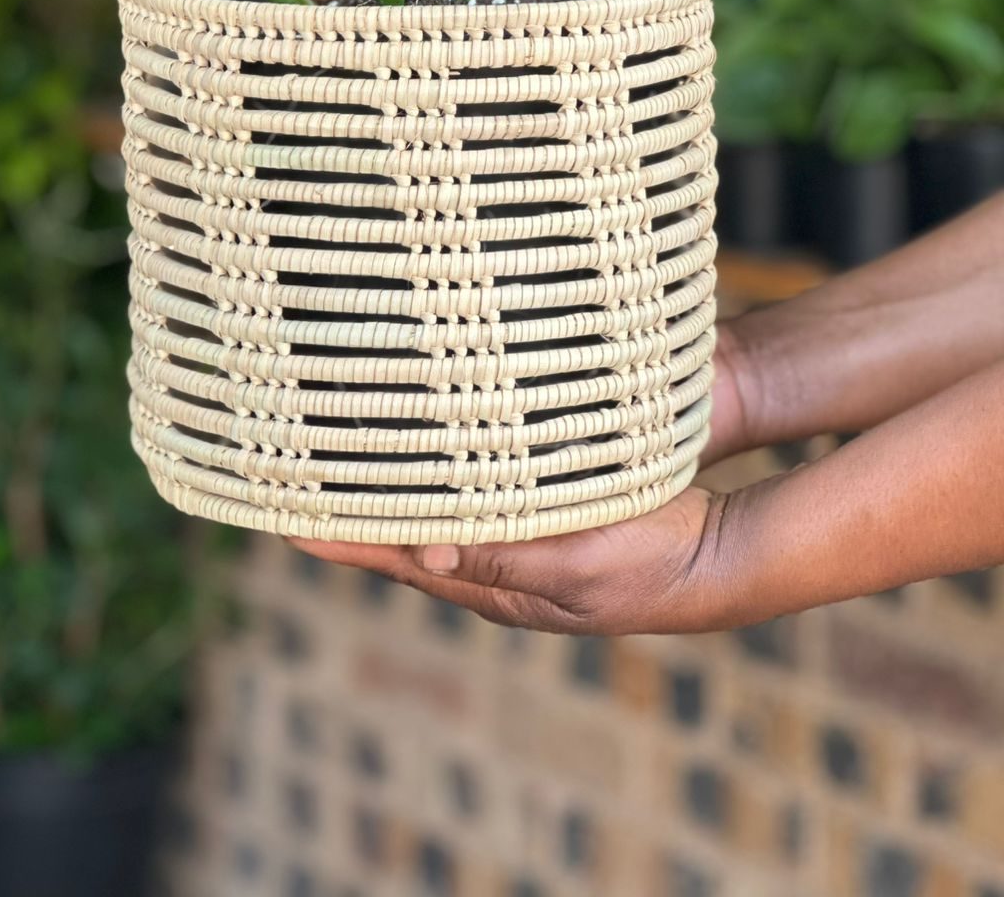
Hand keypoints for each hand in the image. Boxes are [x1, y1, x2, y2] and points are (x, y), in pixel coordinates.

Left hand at [290, 322, 751, 636]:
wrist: (727, 540)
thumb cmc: (657, 562)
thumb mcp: (576, 567)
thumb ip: (499, 556)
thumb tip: (420, 551)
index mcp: (494, 586)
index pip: (397, 557)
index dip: (339, 536)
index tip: (276, 510)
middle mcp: (494, 556)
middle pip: (406, 525)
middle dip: (356, 495)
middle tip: (297, 456)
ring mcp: (518, 523)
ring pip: (438, 495)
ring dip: (397, 467)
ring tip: (347, 431)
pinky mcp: (544, 487)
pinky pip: (477, 469)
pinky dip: (445, 449)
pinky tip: (429, 418)